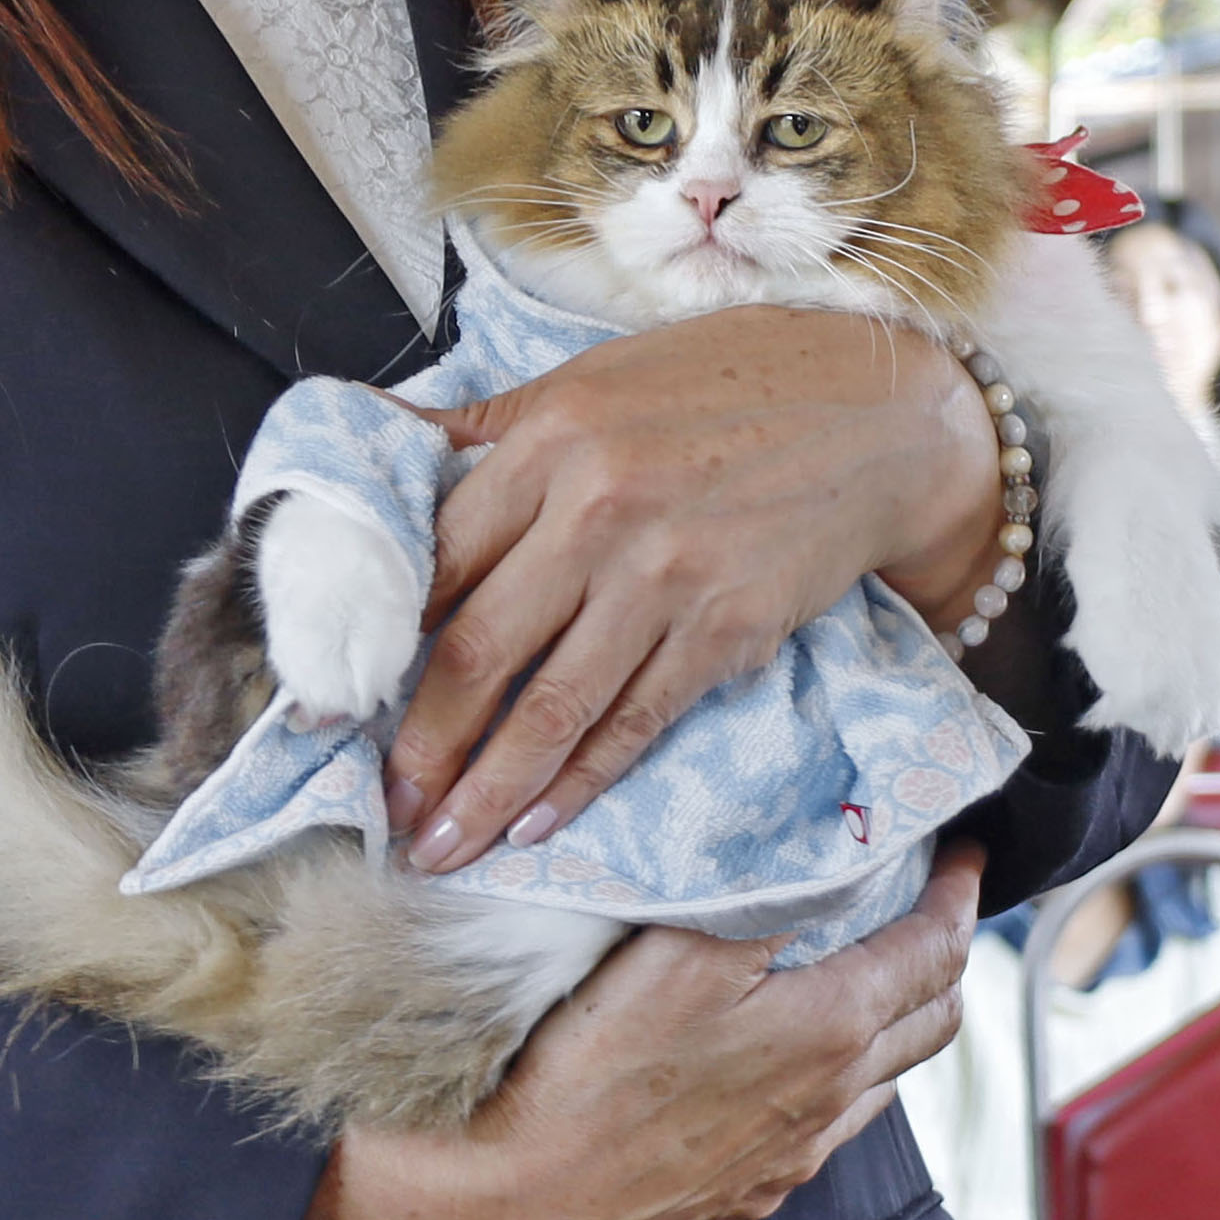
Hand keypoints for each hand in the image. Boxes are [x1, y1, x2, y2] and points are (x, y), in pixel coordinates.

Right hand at [295, 840, 984, 1219]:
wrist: (523, 1189)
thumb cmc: (594, 1066)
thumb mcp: (678, 951)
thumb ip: (766, 897)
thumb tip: (831, 854)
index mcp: (830, 1029)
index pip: (933, 952)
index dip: (959, 897)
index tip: (968, 857)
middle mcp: (832, 1099)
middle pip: (933, 1019)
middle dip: (949, 953)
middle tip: (940, 902)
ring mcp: (796, 1153)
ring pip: (890, 1079)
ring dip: (905, 1016)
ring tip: (882, 966)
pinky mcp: (755, 1190)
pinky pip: (836, 1126)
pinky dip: (853, 1074)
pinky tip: (810, 1054)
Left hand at [383, 306, 1002, 869]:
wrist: (881, 412)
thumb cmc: (734, 379)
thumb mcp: (598, 372)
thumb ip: (488, 421)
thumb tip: (376, 427)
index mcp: (551, 436)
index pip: (437, 560)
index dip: (380, 643)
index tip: (338, 707)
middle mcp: (598, 508)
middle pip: (479, 649)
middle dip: (420, 746)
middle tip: (383, 810)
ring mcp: (664, 577)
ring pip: (551, 707)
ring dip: (486, 791)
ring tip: (440, 847)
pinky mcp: (725, 630)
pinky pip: (634, 723)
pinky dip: (580, 784)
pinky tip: (536, 824)